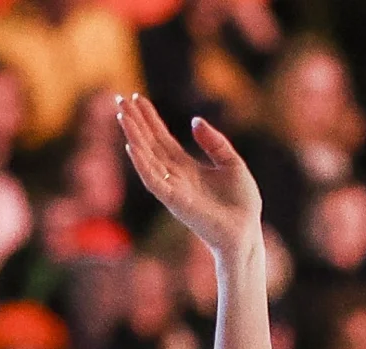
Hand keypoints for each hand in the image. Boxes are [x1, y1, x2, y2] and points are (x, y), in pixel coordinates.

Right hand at [116, 96, 264, 262]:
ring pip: (147, 158)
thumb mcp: (232, 163)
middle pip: (149, 144)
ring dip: (134, 137)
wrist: (247, 233)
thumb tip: (195, 121)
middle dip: (134, 122)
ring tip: (122, 116)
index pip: (162, 138)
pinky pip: (153, 181)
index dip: (149, 118)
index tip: (137, 97)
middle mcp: (174, 176)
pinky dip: (142, 164)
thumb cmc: (242, 204)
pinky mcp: (175, 202)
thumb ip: (215, 142)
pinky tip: (131, 146)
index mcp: (186, 166)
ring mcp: (172, 188)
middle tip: (119, 100)